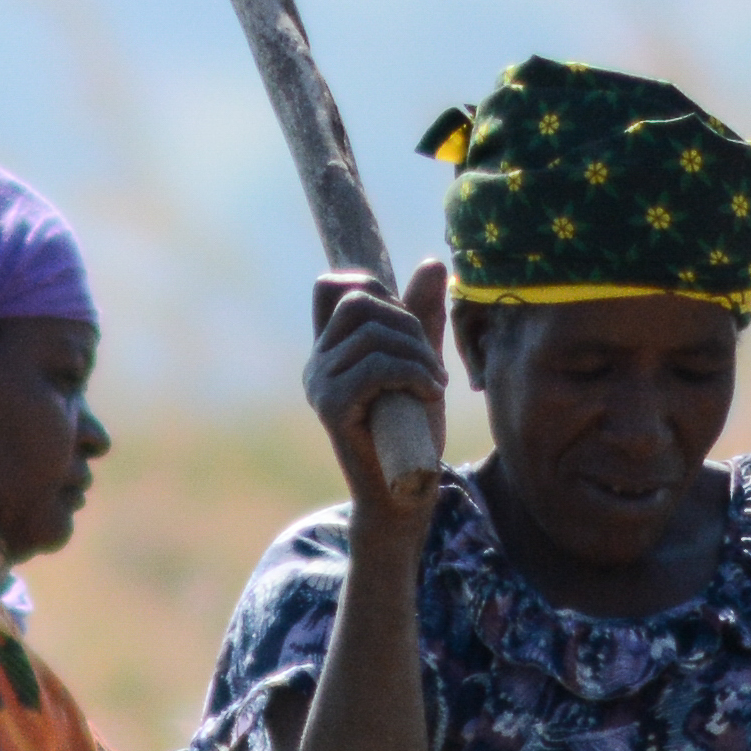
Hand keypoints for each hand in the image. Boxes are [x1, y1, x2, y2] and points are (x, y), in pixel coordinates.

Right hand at [306, 262, 454, 527]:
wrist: (404, 487)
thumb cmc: (412, 430)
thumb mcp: (421, 362)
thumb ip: (422, 318)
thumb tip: (431, 262)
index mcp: (332, 349)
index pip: (336, 287)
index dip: (375, 288)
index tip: (407, 325)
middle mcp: (317, 363)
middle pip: (359, 301)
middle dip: (408, 323)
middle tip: (430, 363)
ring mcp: (319, 384)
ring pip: (372, 334)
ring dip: (418, 355)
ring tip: (433, 384)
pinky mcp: (331, 407)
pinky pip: (375, 367)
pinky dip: (413, 375)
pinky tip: (428, 395)